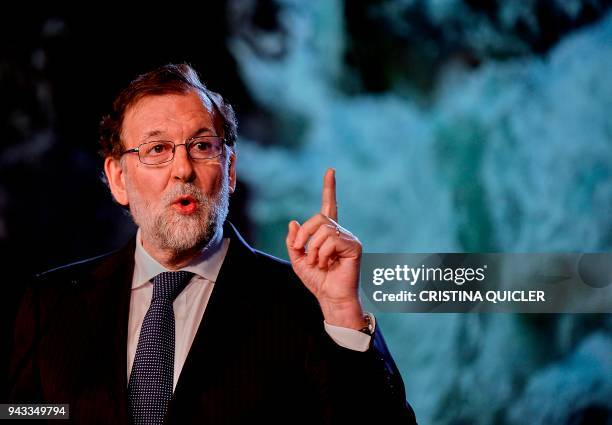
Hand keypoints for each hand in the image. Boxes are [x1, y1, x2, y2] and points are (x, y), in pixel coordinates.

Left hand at [286, 168, 365, 329]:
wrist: (330, 298)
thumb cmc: (318, 281)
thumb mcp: (298, 260)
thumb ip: (294, 241)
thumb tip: (293, 222)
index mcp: (328, 233)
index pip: (329, 206)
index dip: (329, 188)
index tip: (330, 170)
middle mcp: (340, 232)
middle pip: (318, 218)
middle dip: (304, 234)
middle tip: (300, 250)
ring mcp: (348, 238)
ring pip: (323, 230)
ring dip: (313, 249)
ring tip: (318, 263)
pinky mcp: (354, 246)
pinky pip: (332, 240)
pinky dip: (323, 253)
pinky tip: (327, 263)